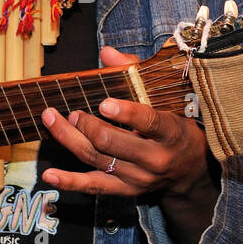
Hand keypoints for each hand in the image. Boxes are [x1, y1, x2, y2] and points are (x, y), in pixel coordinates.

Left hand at [39, 46, 214, 198]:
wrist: (192, 169)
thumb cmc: (176, 126)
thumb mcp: (167, 98)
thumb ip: (136, 72)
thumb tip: (107, 53)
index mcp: (170, 133)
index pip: (149, 122)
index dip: (126, 113)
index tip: (104, 103)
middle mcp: (154, 159)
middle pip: (111, 142)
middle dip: (86, 124)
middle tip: (72, 111)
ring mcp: (138, 177)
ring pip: (96, 158)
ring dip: (69, 138)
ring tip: (53, 120)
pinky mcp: (125, 190)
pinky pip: (93, 186)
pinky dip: (70, 181)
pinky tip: (50, 175)